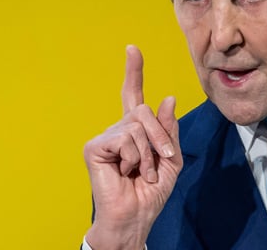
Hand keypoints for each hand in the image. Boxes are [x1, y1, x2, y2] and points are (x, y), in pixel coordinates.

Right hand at [84, 45, 182, 249]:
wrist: (136, 217)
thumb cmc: (150, 192)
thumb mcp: (171, 159)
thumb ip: (168, 130)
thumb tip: (167, 98)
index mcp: (134, 131)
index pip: (133, 96)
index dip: (134, 72)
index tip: (133, 49)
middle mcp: (118, 130)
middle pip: (143, 111)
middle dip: (160, 137)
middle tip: (162, 160)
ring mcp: (105, 137)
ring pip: (136, 126)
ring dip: (148, 154)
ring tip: (141, 173)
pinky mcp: (95, 147)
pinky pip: (125, 139)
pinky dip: (134, 158)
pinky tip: (126, 172)